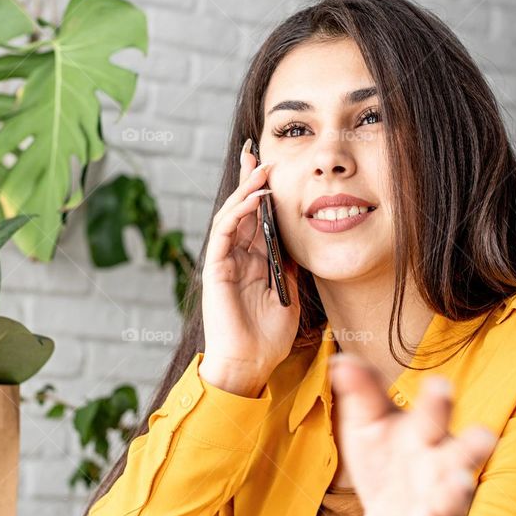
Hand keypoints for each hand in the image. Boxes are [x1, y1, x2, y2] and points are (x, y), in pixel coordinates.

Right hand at [200, 138, 299, 394]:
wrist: (251, 363)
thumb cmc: (270, 336)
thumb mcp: (289, 292)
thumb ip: (289, 266)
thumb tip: (299, 240)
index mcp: (253, 260)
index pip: (257, 217)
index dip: (262, 192)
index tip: (274, 166)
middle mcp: (237, 256)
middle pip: (241, 208)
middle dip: (249, 179)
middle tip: (258, 151)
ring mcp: (224, 261)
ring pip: (231, 215)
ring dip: (246, 190)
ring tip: (261, 169)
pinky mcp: (215, 269)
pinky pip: (224, 232)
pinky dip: (239, 212)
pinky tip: (255, 198)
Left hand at [327, 352, 497, 515]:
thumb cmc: (385, 460)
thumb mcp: (368, 426)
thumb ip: (362, 393)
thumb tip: (339, 360)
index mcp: (425, 431)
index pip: (432, 411)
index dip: (437, 400)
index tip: (439, 384)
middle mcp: (441, 461)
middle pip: (458, 448)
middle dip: (469, 441)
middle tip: (482, 432)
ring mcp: (441, 498)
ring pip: (456, 491)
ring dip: (458, 487)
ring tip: (457, 479)